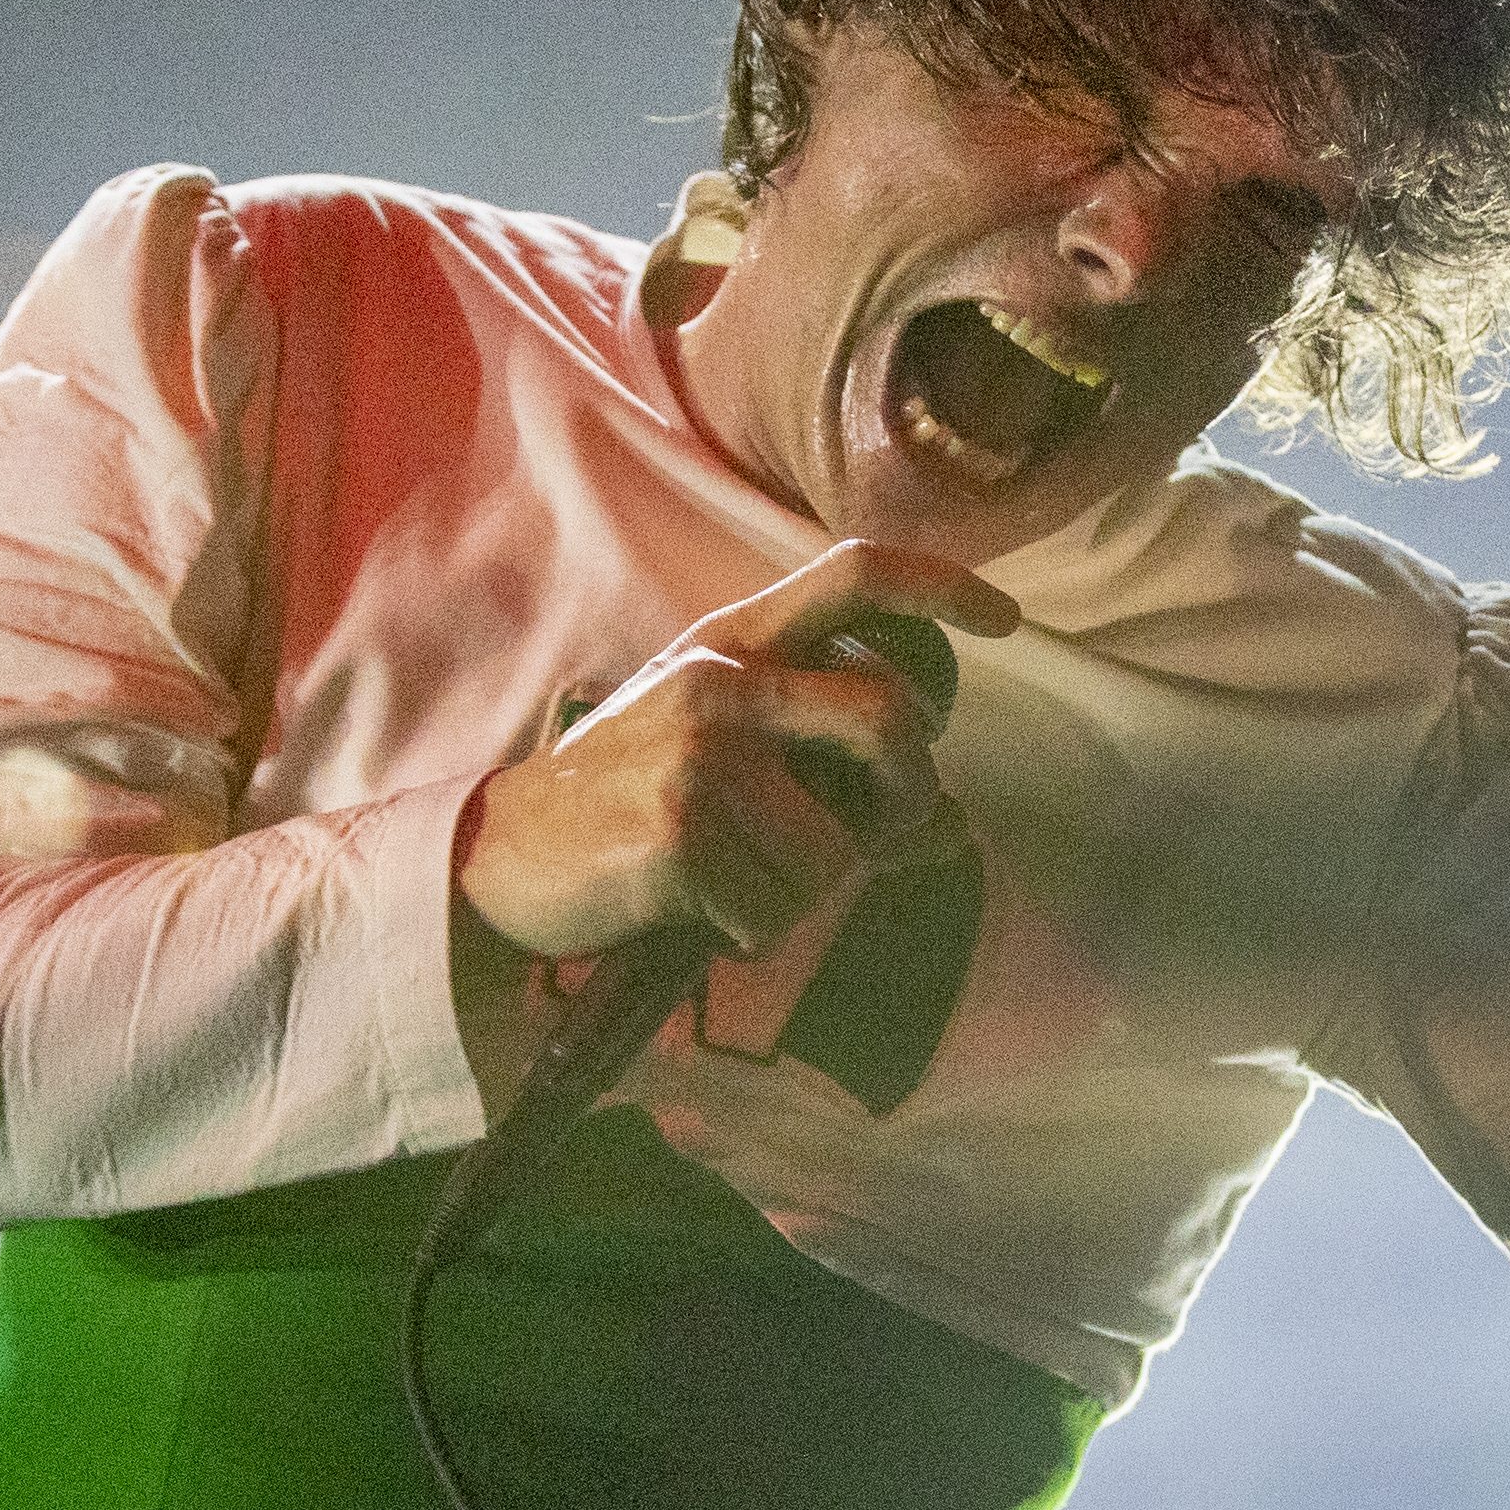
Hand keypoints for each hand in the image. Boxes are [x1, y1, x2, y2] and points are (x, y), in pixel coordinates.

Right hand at [455, 539, 1018, 965]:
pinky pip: (778, 910)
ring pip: (839, 849)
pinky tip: (699, 910)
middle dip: (909, 800)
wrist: (499, 857)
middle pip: (889, 722)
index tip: (1010, 622)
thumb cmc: (625, 806)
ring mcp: (699, 753)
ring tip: (738, 884)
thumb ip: (826, 770)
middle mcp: (721, 681)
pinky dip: (753, 931)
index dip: (944, 588)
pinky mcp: (681, 834)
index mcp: (734, 643)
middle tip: (883, 838)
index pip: (855, 577)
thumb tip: (954, 828)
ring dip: (807, 892)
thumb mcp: (715, 750)